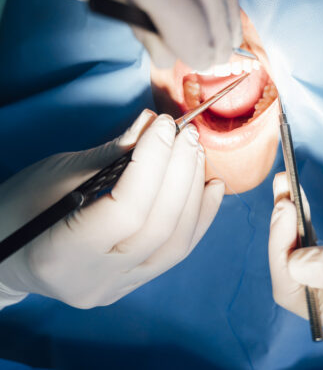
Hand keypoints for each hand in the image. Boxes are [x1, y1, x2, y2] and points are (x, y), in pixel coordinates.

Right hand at [0, 110, 223, 308]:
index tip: (164, 126)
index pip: (125, 210)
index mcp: (60, 255)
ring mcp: (118, 287)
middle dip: (180, 173)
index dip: (152, 163)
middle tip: (187, 135)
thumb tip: (152, 124)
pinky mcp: (134, 282)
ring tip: (196, 154)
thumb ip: (110, 155)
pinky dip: (199, 216)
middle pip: (158, 227)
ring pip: (176, 243)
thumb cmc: (20, 207)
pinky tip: (212, 187)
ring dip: (193, 192)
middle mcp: (94, 281)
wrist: (7, 251)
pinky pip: (177, 251)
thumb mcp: (56, 174)